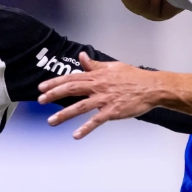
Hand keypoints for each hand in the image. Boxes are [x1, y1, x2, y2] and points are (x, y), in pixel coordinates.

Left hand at [39, 52, 158, 138]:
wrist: (151, 88)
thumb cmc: (133, 77)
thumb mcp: (112, 66)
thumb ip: (94, 64)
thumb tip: (81, 56)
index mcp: (96, 76)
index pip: (71, 78)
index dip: (55, 82)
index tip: (42, 87)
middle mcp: (98, 86)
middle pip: (71, 89)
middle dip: (53, 95)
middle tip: (40, 101)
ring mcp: (104, 99)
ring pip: (80, 106)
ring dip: (64, 114)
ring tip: (51, 120)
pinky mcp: (112, 111)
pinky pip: (96, 121)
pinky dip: (86, 128)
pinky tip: (76, 135)